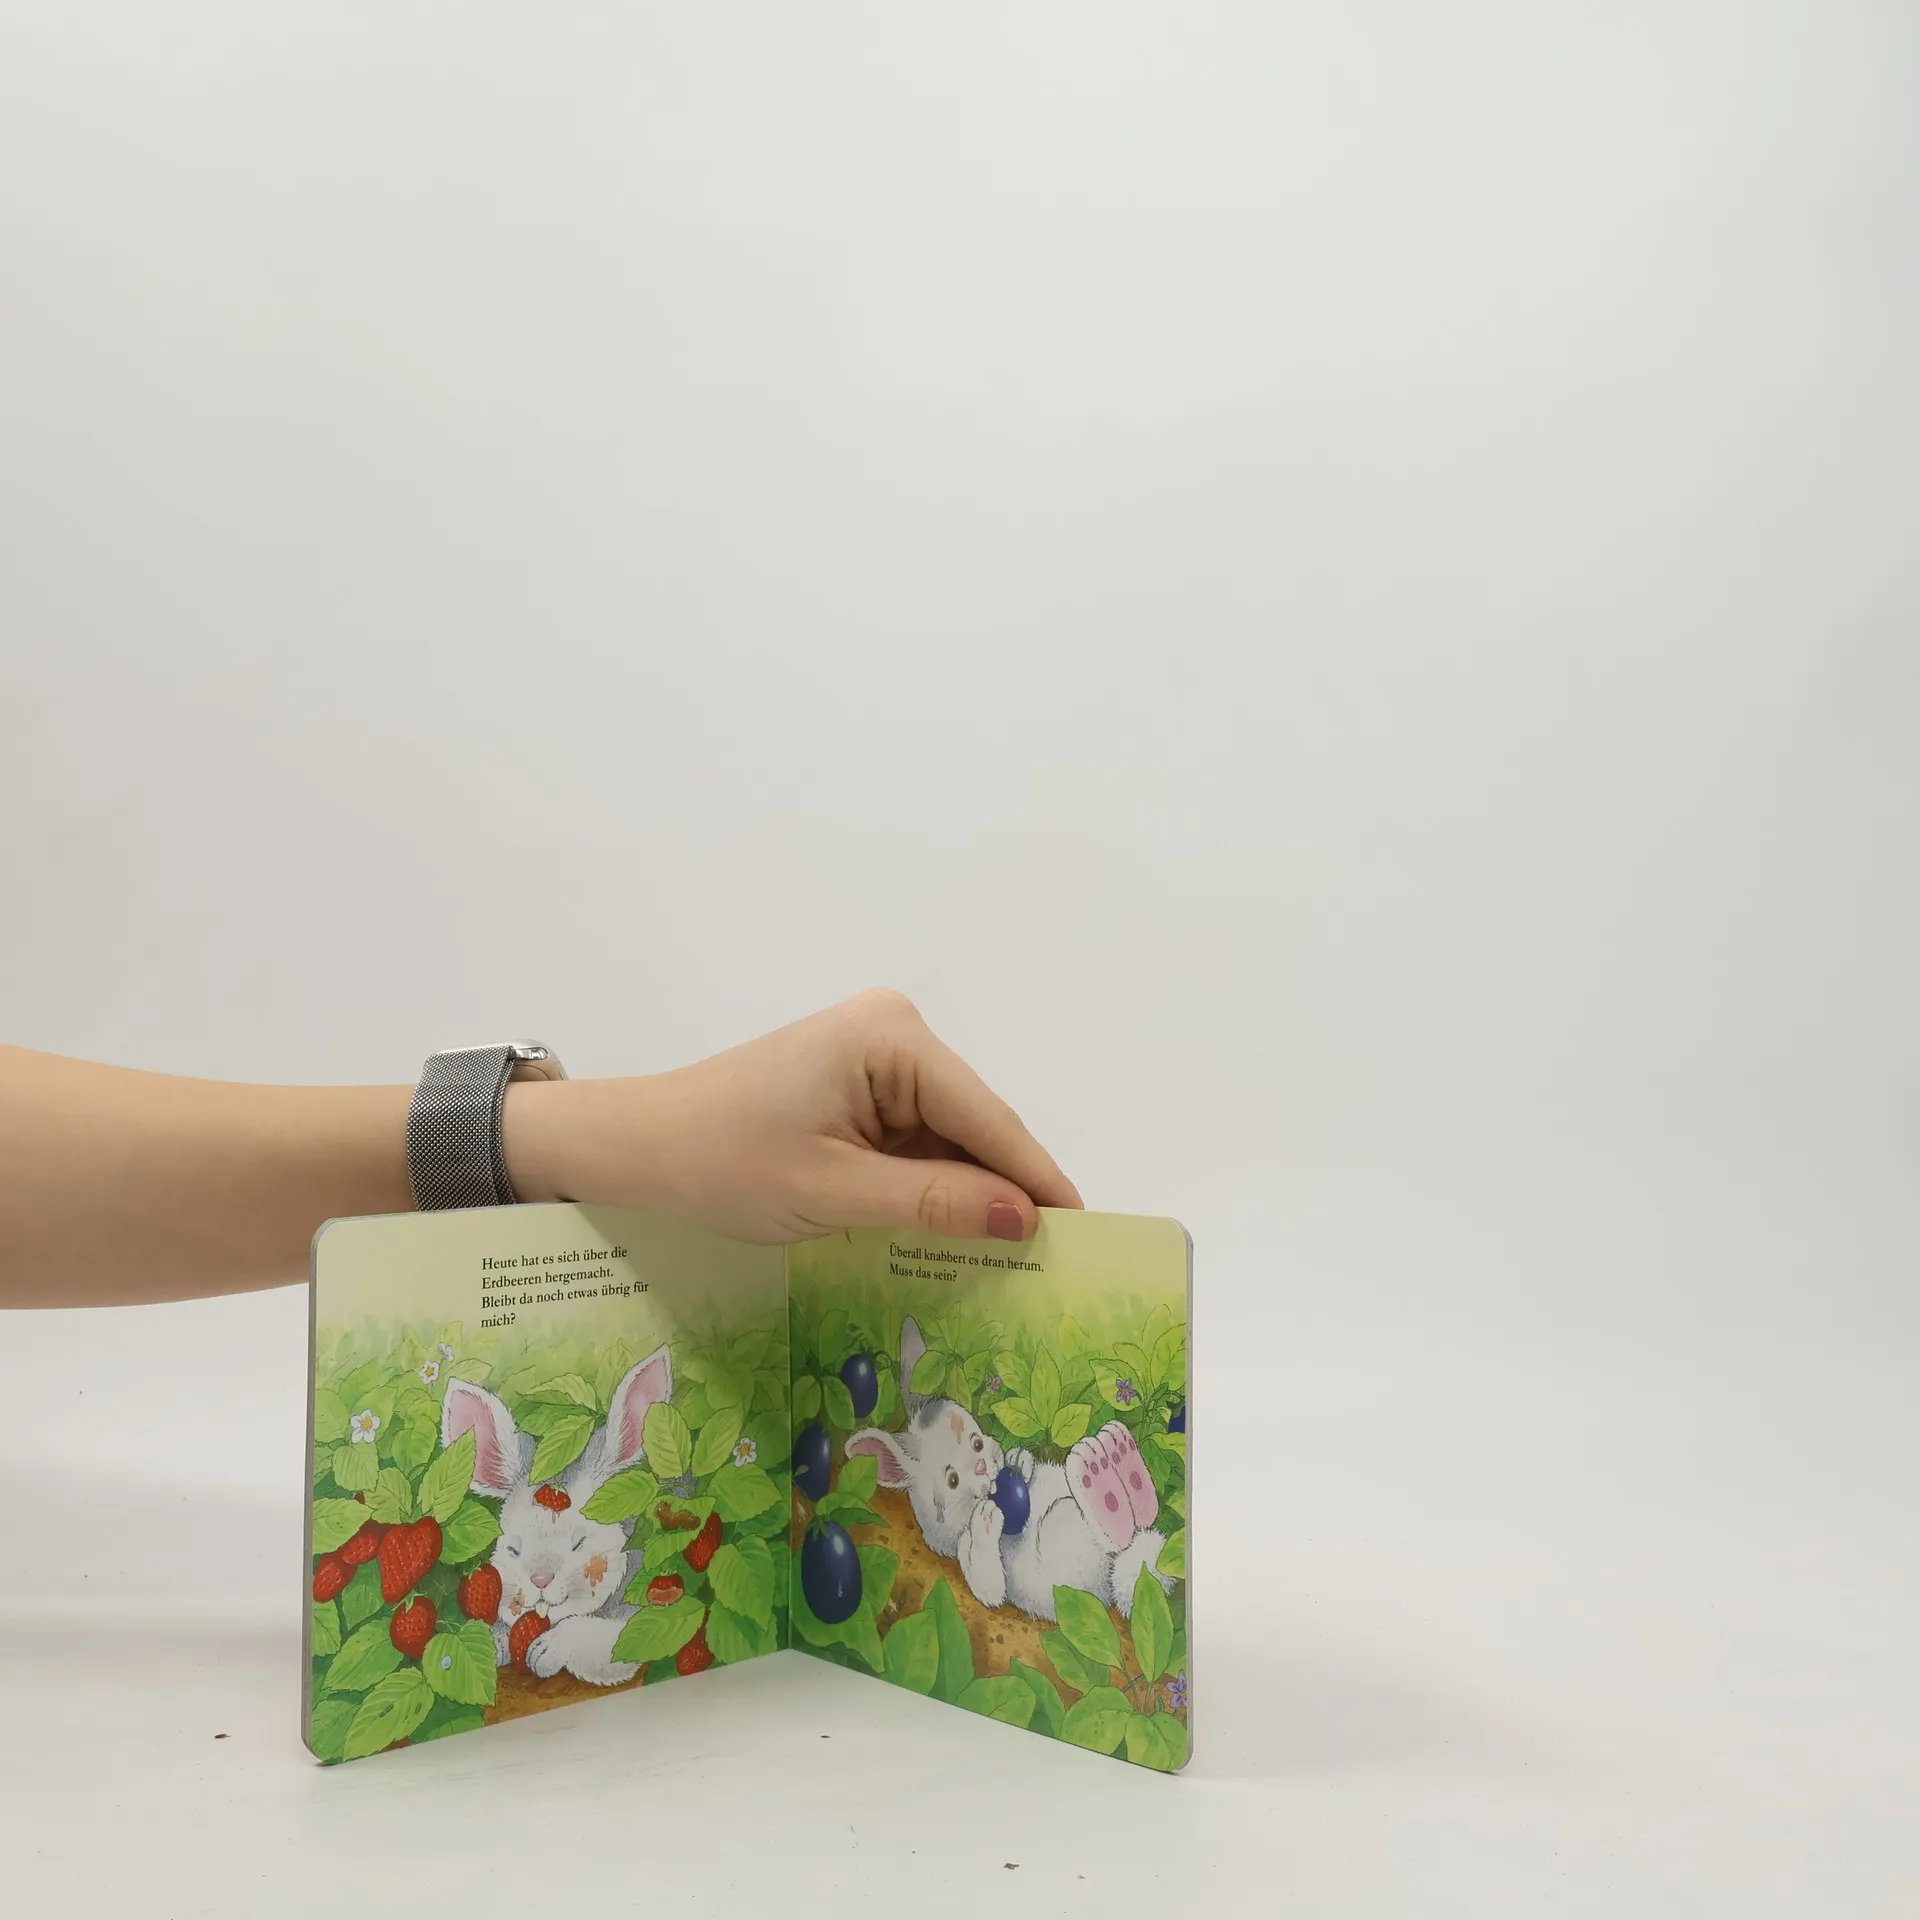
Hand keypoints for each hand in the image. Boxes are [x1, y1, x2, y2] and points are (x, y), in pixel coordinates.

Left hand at [502, 989, 1082, 1243]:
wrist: (639, 1147)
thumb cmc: (724, 1163)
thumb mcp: (835, 1192)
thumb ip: (934, 1202)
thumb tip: (1023, 1219)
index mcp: (892, 1037)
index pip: (986, 1116)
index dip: (1036, 1178)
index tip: (1086, 1231)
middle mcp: (895, 1030)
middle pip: (973, 1123)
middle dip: (1004, 1188)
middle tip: (1056, 1260)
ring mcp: (877, 1054)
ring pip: (948, 1135)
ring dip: (968, 1191)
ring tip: (1016, 1259)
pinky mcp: (860, 1082)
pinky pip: (916, 1137)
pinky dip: (932, 1184)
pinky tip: (955, 1231)